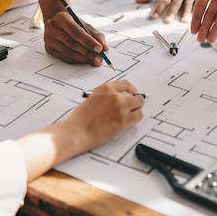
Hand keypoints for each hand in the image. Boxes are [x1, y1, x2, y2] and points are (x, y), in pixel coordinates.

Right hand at [18, 79, 144, 180]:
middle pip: (134, 95)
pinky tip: (132, 120)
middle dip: (134, 100)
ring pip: (139, 104)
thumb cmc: (80, 118)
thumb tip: (116, 97)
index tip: (133, 92)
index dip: (132, 88)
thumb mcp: (92, 98)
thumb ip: (106, 96)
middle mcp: (115, 96)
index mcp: (106, 88)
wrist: (77, 131)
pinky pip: (139, 115)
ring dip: (137, 108)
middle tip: (132, 105)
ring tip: (132, 113)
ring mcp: (121, 108)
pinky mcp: (124, 121)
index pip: (126, 84)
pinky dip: (137, 117)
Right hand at [43, 11, 109, 65]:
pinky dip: (78, 61)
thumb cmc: (73, 23)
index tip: (100, 49)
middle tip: (100, 58)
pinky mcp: (49, 49)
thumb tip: (105, 48)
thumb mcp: (85, 24)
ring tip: (95, 61)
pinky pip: (66, 58)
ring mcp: (49, 40)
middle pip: (72, 44)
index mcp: (61, 18)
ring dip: (84, 59)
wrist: (57, 22)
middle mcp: (52, 28)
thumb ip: (96, 35)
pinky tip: (87, 61)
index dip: (88, 41)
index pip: (76, 32)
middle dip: (88, 52)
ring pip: (69, 53)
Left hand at [136, 0, 199, 22]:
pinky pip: (197, 4)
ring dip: (185, 13)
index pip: (163, 1)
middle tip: (167, 22)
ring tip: (183, 21)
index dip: (158, 9)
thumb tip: (138, 1)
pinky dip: (197, 11)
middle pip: (174, 4)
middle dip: (171, 13)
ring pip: (187, 5)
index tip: (153, 17)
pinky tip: (197, 18)